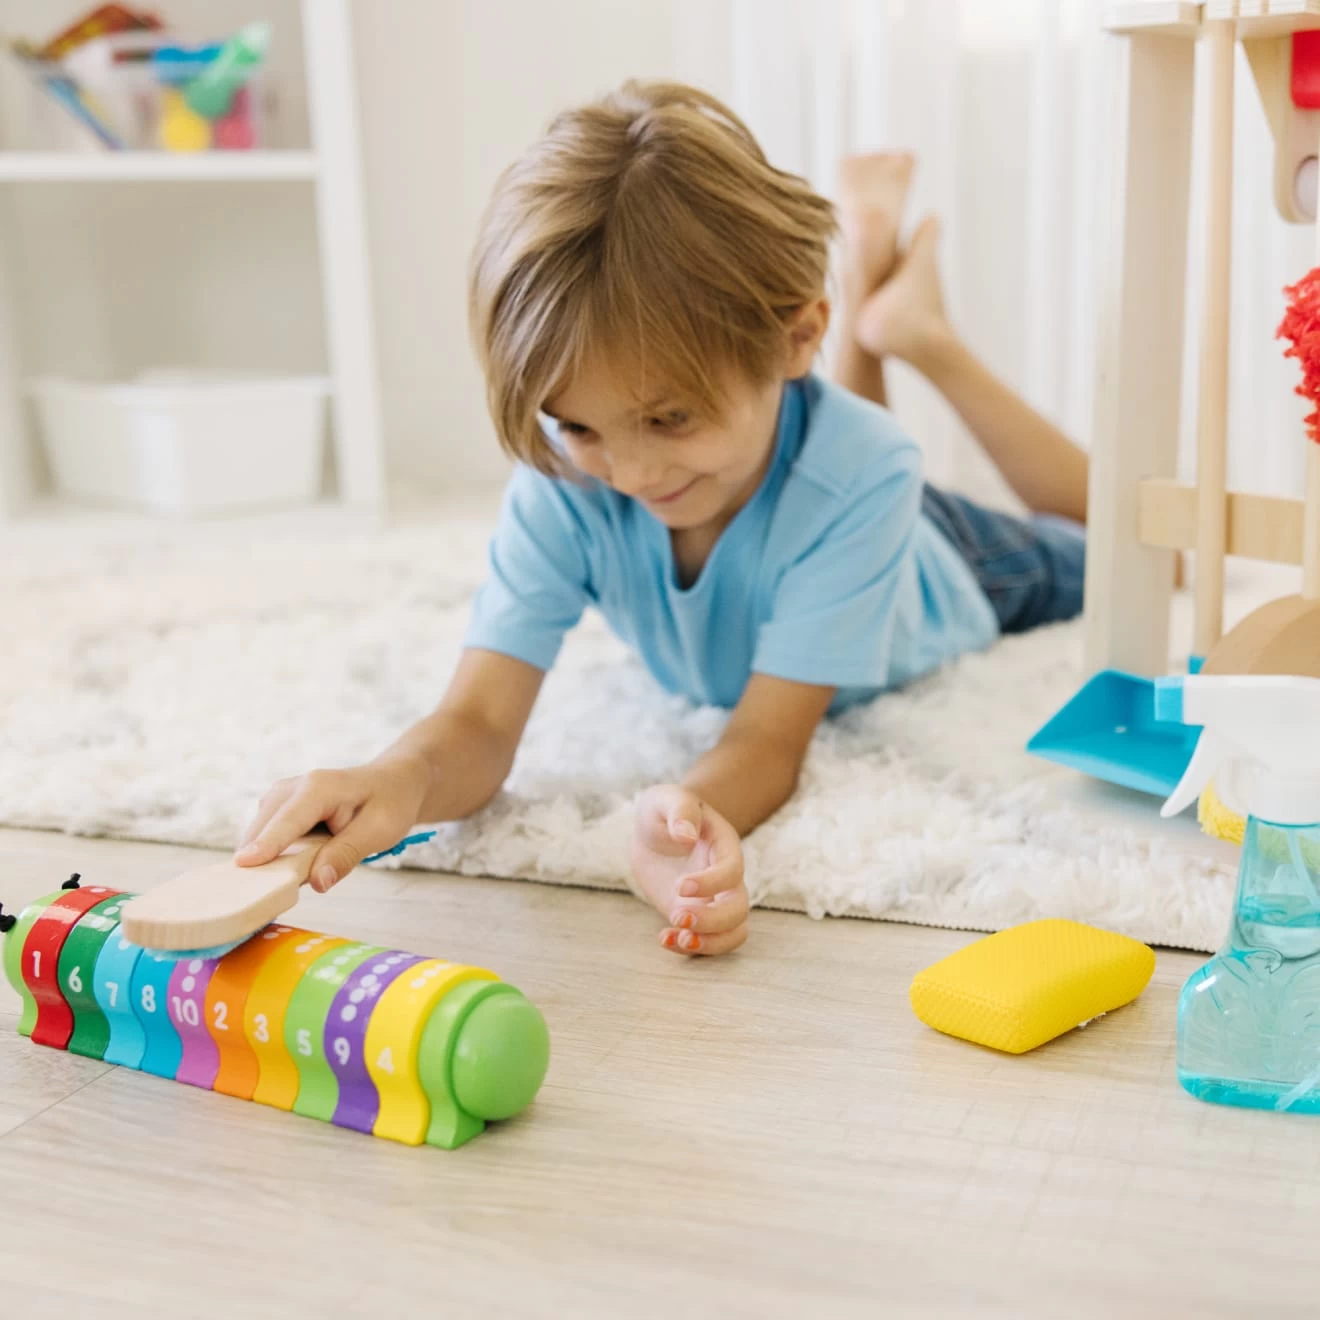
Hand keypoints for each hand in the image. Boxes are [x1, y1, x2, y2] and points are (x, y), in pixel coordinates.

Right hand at [235, 755, 430, 892]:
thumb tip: (318, 882)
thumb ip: (347, 854)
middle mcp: (293, 786)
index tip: (243, 864)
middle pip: (264, 827)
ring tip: (269, 886)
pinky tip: (277, 872)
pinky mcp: (278, 808)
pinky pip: (264, 835)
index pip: (288, 820)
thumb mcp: (379, 830)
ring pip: (258, 832)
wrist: (392, 783)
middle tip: (260, 895)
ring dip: (262, 858)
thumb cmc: (389, 803)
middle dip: (259, 858)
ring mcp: (282, 796)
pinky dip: (267, 854)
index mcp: (319, 788)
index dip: (268, 843)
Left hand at [630, 785, 748, 956]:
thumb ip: (680, 811)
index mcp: (724, 847)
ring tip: (674, 938)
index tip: (680, 886)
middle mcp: (726, 878)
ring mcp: (713, 900)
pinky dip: (690, 947)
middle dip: (712, 920)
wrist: (654, 831)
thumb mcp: (667, 800)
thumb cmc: (665, 810)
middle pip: (738, 908)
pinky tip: (664, 938)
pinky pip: (707, 940)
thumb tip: (686, 834)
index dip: (712, 883)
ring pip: (732, 932)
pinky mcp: (697, 916)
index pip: (732, 871)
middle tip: (677, 916)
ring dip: (708, 943)